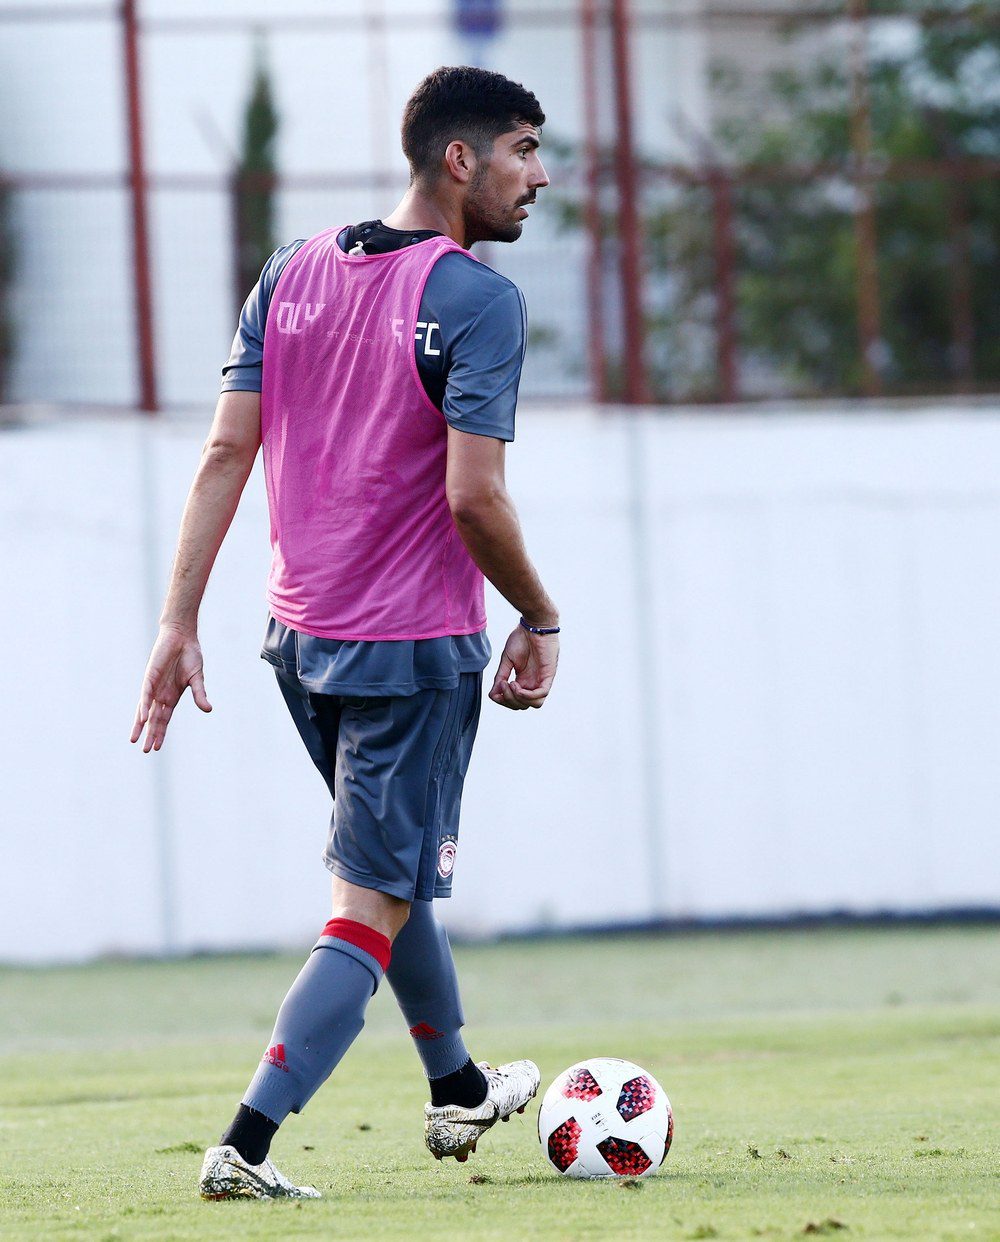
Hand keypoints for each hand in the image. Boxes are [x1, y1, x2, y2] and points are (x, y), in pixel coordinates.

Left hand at [130, 624, 211, 752]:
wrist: (182, 636)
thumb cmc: (190, 656)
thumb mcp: (197, 679)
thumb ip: (200, 695)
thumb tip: (208, 710)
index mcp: (172, 696)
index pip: (164, 719)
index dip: (160, 733)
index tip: (156, 748)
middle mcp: (161, 694)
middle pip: (154, 718)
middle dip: (150, 734)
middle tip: (146, 750)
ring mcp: (154, 686)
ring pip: (145, 710)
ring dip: (141, 725)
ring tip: (135, 740)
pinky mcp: (150, 677)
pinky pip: (146, 695)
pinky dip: (144, 707)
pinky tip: (143, 718)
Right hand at [488, 625, 558, 710]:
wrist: (534, 624)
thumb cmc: (521, 638)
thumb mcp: (507, 660)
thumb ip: (501, 677)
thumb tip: (493, 695)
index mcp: (524, 680)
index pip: (516, 701)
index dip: (504, 700)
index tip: (497, 686)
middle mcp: (534, 683)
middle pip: (523, 705)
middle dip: (509, 700)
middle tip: (502, 684)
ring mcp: (542, 680)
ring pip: (534, 704)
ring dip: (519, 699)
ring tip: (510, 685)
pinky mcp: (549, 675)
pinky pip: (541, 694)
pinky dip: (527, 695)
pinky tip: (516, 685)